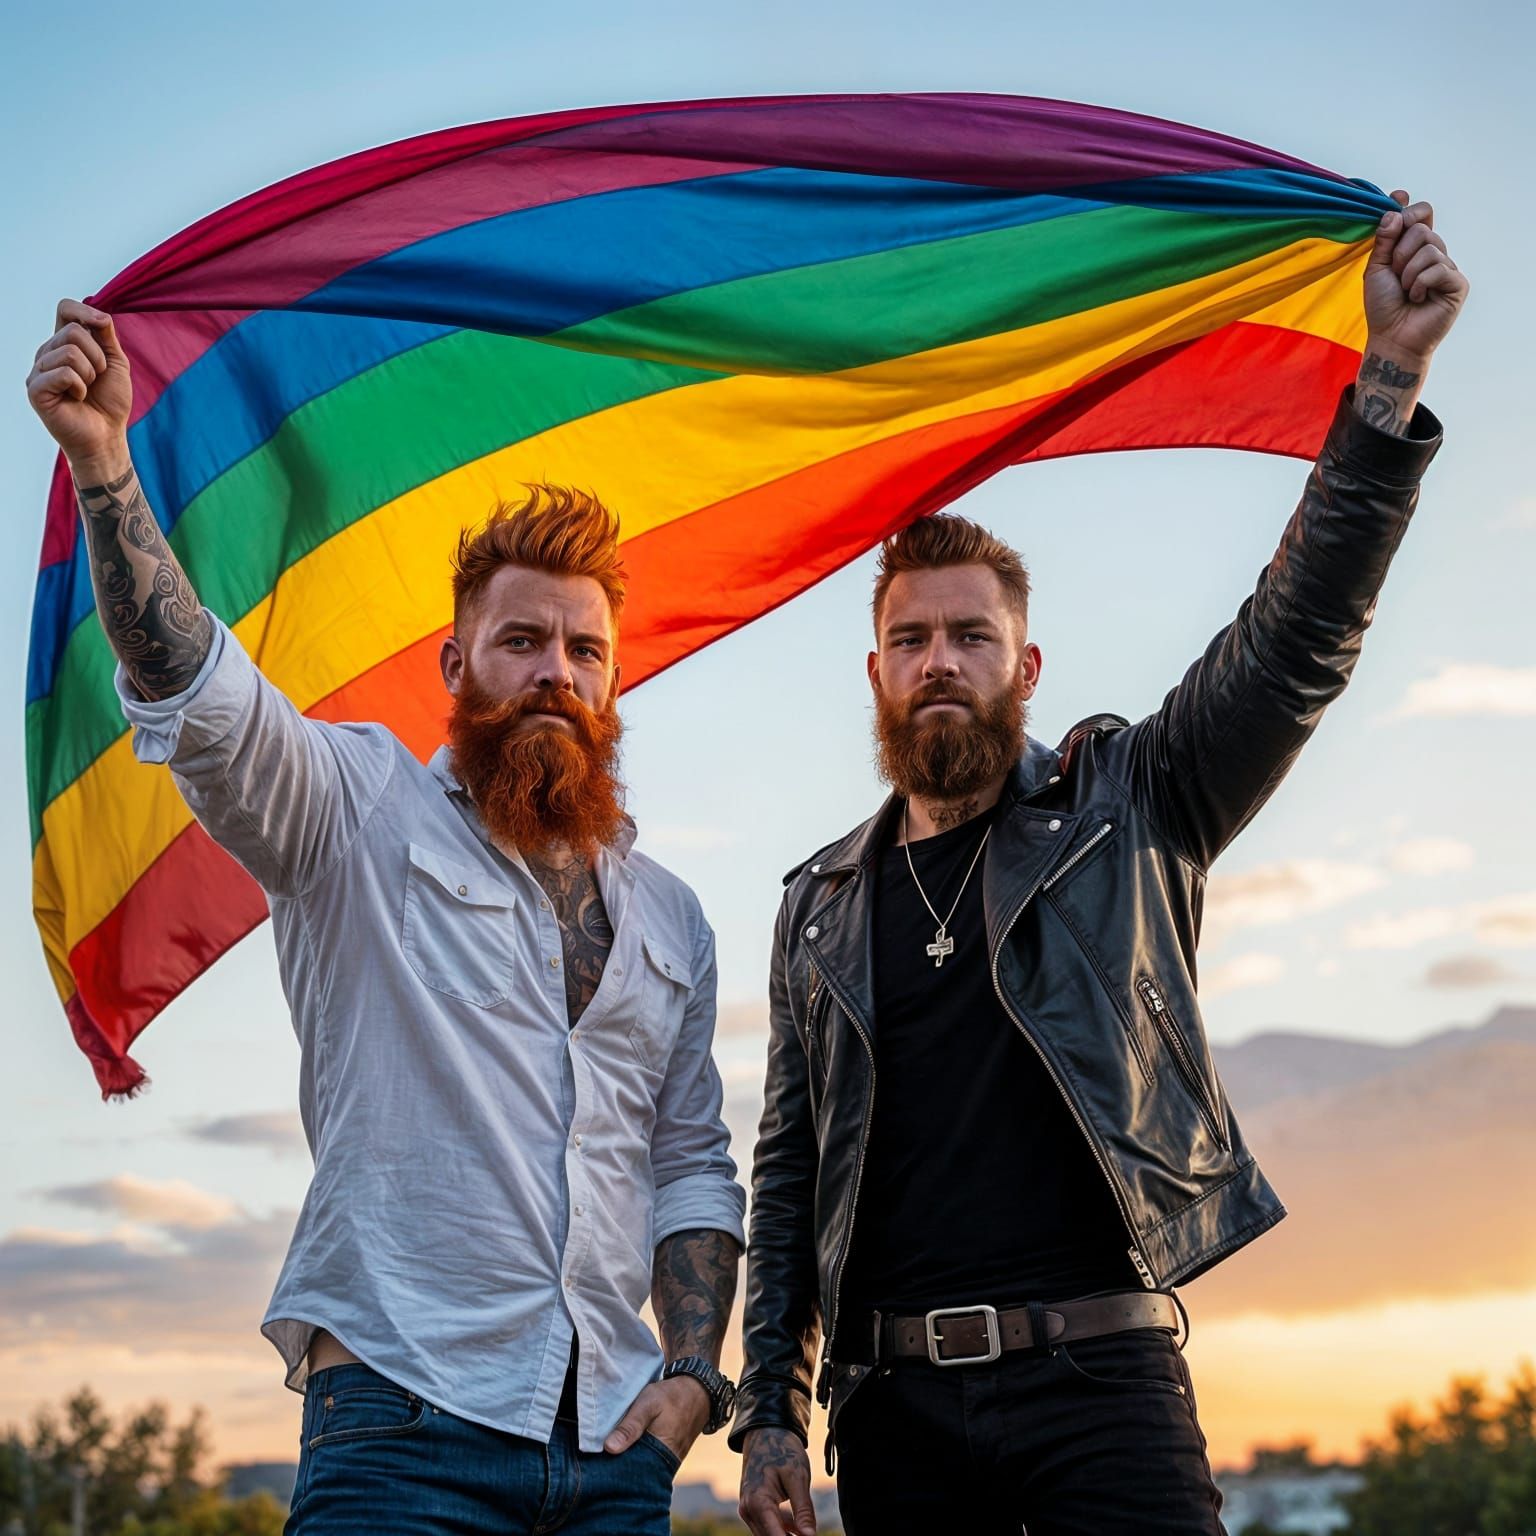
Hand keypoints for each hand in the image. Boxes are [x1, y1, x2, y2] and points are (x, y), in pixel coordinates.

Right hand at [26, 300, 133, 480]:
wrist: (107, 435)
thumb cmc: (110, 401)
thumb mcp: (115, 363)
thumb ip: (106, 336)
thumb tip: (100, 312)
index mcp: (64, 344)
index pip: (65, 309)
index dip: (84, 311)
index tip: (102, 325)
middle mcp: (47, 353)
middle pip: (73, 331)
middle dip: (97, 356)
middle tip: (97, 378)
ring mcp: (38, 370)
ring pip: (69, 351)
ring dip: (90, 373)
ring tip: (87, 390)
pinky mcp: (35, 389)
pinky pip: (63, 372)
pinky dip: (80, 386)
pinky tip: (78, 398)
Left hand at [604, 1374, 709, 1464]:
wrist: (697, 1392)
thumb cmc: (671, 1396)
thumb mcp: (648, 1404)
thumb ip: (630, 1426)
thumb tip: (609, 1448)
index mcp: (661, 1453)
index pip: (632, 1472)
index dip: (614, 1469)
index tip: (598, 1463)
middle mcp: (665, 1463)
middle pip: (636, 1473)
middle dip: (620, 1467)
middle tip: (601, 1458)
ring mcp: (668, 1462)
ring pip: (643, 1469)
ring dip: (629, 1462)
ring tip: (611, 1453)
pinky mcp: (668, 1457)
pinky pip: (650, 1462)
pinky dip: (638, 1457)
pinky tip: (626, 1449)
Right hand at [739, 1426, 816, 1535]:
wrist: (766, 1431)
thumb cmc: (782, 1450)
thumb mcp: (798, 1477)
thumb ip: (803, 1510)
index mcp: (758, 1502)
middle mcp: (748, 1509)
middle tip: (811, 1534)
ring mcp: (748, 1509)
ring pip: (768, 1534)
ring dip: (788, 1535)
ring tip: (808, 1531)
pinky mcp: (752, 1507)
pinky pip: (767, 1526)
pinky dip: (783, 1528)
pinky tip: (800, 1527)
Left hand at [1362, 191, 1468, 369]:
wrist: (1391, 338)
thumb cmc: (1383, 306)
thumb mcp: (1376, 268)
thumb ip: (1384, 239)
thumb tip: (1394, 208)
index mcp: (1415, 248)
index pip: (1421, 214)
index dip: (1409, 210)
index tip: (1396, 201)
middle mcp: (1434, 254)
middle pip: (1422, 229)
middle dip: (1400, 252)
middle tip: (1395, 274)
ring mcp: (1448, 267)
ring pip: (1430, 248)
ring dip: (1408, 272)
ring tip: (1406, 291)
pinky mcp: (1457, 283)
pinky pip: (1438, 267)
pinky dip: (1420, 283)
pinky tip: (1418, 298)